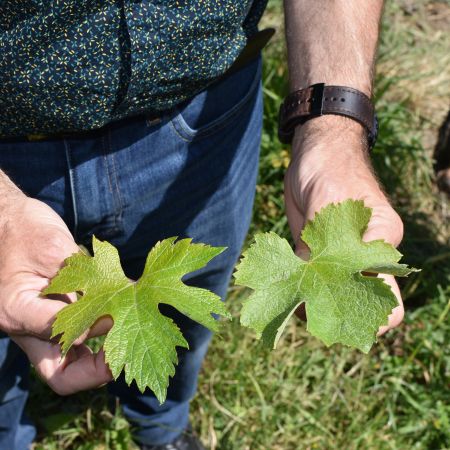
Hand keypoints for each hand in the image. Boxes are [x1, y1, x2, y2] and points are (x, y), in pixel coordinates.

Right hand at [0, 194, 111, 394]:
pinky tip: (121, 323)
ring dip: (99, 362)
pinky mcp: (52, 319)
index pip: (62, 335)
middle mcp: (26, 329)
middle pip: (60, 375)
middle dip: (96, 373)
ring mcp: (39, 328)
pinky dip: (98, 340)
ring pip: (68, 365)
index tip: (120, 314)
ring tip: (130, 342)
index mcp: (18, 311)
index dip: (95, 329)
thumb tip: (118, 307)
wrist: (8, 222)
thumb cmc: (26, 229)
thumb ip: (82, 279)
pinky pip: (75, 343)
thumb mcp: (54, 248)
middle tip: (127, 355)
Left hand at [284, 116, 403, 334]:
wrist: (312, 155)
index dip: (366, 317)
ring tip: (287, 301)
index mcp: (382, 245)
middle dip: (335, 318)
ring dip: (309, 306)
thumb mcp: (331, 204)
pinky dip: (295, 290)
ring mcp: (337, 259)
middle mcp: (364, 258)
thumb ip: (326, 244)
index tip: (333, 315)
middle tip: (308, 316)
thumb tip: (309, 282)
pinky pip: (308, 283)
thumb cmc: (331, 170)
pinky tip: (279, 288)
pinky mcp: (314, 256)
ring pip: (329, 299)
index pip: (388, 302)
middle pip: (357, 307)